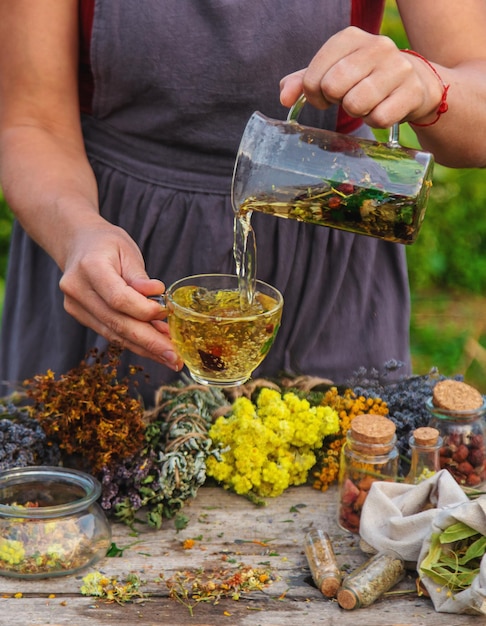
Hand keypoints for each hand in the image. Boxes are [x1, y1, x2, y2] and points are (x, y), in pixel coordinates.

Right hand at [59, 220, 183, 370]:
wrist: (78, 244)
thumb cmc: (107, 244)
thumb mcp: (127, 250)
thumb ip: (140, 276)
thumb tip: (157, 295)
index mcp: (90, 267)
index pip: (118, 298)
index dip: (143, 310)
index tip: (165, 313)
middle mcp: (77, 289)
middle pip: (117, 323)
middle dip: (149, 342)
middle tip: (175, 357)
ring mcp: (75, 306)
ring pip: (114, 334)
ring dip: (145, 348)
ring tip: (170, 357)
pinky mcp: (80, 316)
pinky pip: (111, 333)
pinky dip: (134, 342)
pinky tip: (155, 348)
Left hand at [280, 26, 442, 128]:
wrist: (415, 82)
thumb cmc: (365, 78)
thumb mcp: (332, 73)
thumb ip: (303, 82)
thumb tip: (284, 97)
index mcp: (350, 38)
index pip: (314, 75)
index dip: (313, 94)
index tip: (323, 97)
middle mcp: (376, 46)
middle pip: (333, 87)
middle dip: (334, 102)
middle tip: (345, 101)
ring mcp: (397, 67)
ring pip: (356, 104)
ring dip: (356, 112)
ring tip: (365, 104)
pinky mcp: (413, 91)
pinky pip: (379, 118)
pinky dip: (375, 121)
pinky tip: (382, 110)